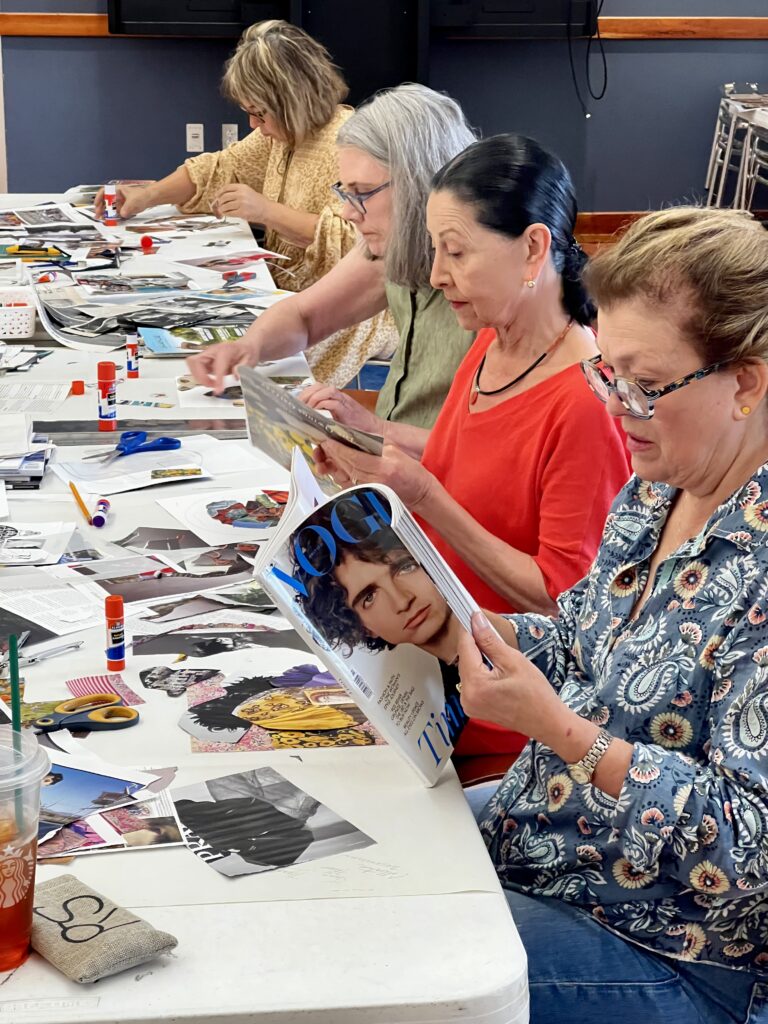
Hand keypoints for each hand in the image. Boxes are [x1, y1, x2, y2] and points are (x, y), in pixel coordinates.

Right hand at [93, 182, 155, 219]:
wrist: (150, 199)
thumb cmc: (142, 195)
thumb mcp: (133, 202)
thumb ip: (126, 208)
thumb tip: (122, 214)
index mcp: (117, 190)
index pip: (104, 192)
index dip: (98, 198)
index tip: (96, 204)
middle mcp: (117, 196)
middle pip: (105, 201)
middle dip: (100, 208)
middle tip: (97, 215)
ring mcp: (120, 202)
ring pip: (110, 208)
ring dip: (106, 213)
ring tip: (102, 219)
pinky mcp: (124, 208)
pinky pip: (116, 212)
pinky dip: (113, 216)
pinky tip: (111, 220)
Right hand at [186, 339, 261, 392]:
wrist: (245, 347)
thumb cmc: (246, 352)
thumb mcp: (250, 360)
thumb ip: (243, 368)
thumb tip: (236, 375)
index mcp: (225, 350)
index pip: (217, 365)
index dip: (216, 379)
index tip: (218, 390)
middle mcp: (213, 350)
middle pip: (195, 361)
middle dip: (201, 376)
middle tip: (212, 385)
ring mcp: (208, 355)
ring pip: (192, 364)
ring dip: (199, 377)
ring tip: (212, 384)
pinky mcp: (205, 360)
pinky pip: (196, 368)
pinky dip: (200, 377)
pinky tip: (210, 381)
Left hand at [213, 184, 271, 223]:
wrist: (267, 210)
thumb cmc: (259, 202)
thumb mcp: (248, 192)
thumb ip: (237, 192)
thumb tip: (224, 196)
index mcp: (242, 187)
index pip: (226, 188)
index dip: (220, 192)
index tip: (217, 195)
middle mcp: (241, 194)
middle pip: (224, 197)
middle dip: (220, 202)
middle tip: (219, 205)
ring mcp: (241, 203)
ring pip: (225, 205)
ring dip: (222, 209)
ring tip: (222, 210)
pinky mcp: (242, 212)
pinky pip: (229, 213)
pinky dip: (226, 214)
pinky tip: (227, 214)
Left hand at [299, 383, 382, 435]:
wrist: (378, 433)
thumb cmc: (359, 431)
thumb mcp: (338, 424)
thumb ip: (326, 422)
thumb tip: (309, 427)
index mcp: (337, 400)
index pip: (317, 388)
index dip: (305, 393)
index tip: (296, 402)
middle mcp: (340, 398)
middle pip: (319, 386)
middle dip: (306, 393)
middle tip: (298, 405)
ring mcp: (345, 403)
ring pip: (326, 390)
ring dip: (313, 398)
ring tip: (306, 408)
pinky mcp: (348, 410)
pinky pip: (333, 402)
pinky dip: (322, 404)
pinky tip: (315, 412)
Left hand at [313, 438, 435, 509]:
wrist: (420, 493)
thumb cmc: (411, 472)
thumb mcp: (395, 451)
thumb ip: (374, 443)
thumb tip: (354, 436)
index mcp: (383, 468)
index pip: (353, 457)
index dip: (338, 448)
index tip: (327, 440)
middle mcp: (374, 481)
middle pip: (346, 466)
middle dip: (333, 454)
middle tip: (324, 444)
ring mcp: (370, 491)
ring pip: (345, 476)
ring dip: (335, 464)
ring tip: (328, 454)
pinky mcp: (368, 497)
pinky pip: (349, 485)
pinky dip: (341, 475)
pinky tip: (337, 468)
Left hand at [458, 612, 575, 745]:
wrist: (547, 722)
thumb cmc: (536, 695)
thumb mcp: (514, 661)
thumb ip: (491, 641)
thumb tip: (476, 621)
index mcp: (475, 685)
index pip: (465, 648)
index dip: (468, 628)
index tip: (471, 613)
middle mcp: (467, 697)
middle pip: (465, 659)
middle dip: (474, 642)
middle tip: (483, 624)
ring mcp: (469, 705)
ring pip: (468, 669)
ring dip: (477, 655)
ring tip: (491, 644)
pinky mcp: (474, 708)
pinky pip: (472, 681)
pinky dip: (479, 669)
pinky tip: (491, 662)